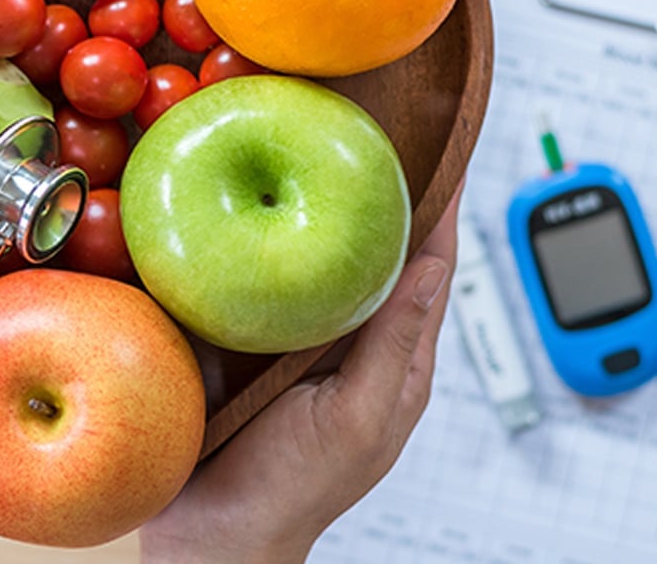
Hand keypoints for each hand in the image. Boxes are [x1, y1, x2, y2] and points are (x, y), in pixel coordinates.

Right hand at [140, 186, 460, 563]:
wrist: (211, 533)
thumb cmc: (293, 489)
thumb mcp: (359, 416)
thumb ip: (395, 344)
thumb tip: (437, 267)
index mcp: (392, 361)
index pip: (428, 269)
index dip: (441, 210)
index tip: (444, 149)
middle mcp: (344, 342)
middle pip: (368, 255)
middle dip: (370, 198)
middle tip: (362, 133)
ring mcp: (290, 341)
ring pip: (307, 263)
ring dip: (305, 215)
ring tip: (299, 155)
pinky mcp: (238, 342)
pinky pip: (250, 285)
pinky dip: (249, 248)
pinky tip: (233, 213)